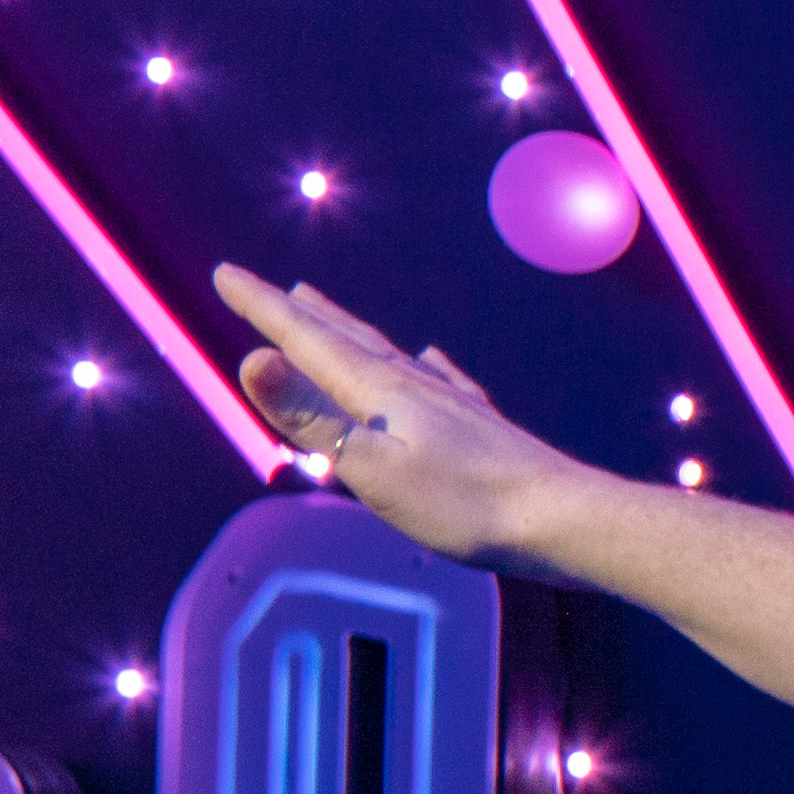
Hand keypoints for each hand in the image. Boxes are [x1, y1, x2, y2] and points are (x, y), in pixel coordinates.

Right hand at [210, 261, 586, 566]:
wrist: (567, 519)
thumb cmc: (468, 506)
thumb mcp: (373, 470)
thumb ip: (312, 418)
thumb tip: (252, 358)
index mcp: (380, 393)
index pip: (306, 340)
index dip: (262, 309)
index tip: (226, 275)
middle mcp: (415, 385)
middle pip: (345, 338)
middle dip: (298, 313)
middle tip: (268, 287)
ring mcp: (452, 403)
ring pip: (387, 353)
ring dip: (349, 331)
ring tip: (324, 310)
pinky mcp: (483, 427)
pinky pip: (440, 379)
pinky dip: (421, 363)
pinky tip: (430, 360)